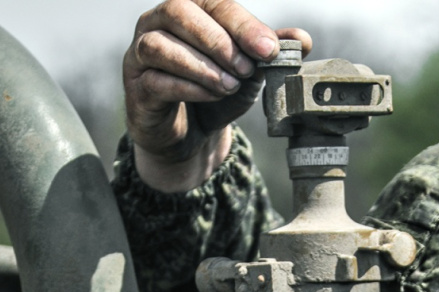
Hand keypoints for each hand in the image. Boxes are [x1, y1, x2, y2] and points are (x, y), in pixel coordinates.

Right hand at [123, 0, 310, 190]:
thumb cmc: (217, 90)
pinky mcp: (135, 86)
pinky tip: (212, 96)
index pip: (214, 2)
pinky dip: (188, 88)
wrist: (191, 132)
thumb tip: (302, 39)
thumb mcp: (250, 71)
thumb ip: (272, 54)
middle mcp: (158, 22)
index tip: (269, 49)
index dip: (243, 24)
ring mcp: (140, 53)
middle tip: (247, 69)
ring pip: (160, 46)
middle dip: (218, 40)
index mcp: (190, 9)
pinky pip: (156, 80)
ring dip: (201, 66)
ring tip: (230, 86)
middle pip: (179, 13)